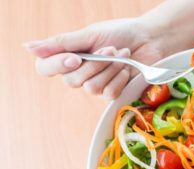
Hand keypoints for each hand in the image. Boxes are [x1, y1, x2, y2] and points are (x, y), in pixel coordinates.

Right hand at [24, 18, 165, 99]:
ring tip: (121, 55)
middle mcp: (78, 73)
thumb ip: (61, 43)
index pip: (45, 69)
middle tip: (110, 50)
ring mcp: (95, 84)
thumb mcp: (89, 35)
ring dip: (110, 69)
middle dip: (94, 64)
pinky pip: (108, 93)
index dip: (57, 66)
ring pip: (91, 88)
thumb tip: (27, 47)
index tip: (75, 58)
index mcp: (67, 56)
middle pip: (71, 81)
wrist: (149, 39)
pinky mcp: (112, 93)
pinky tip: (127, 68)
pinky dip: (120, 78)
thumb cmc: (119, 33)